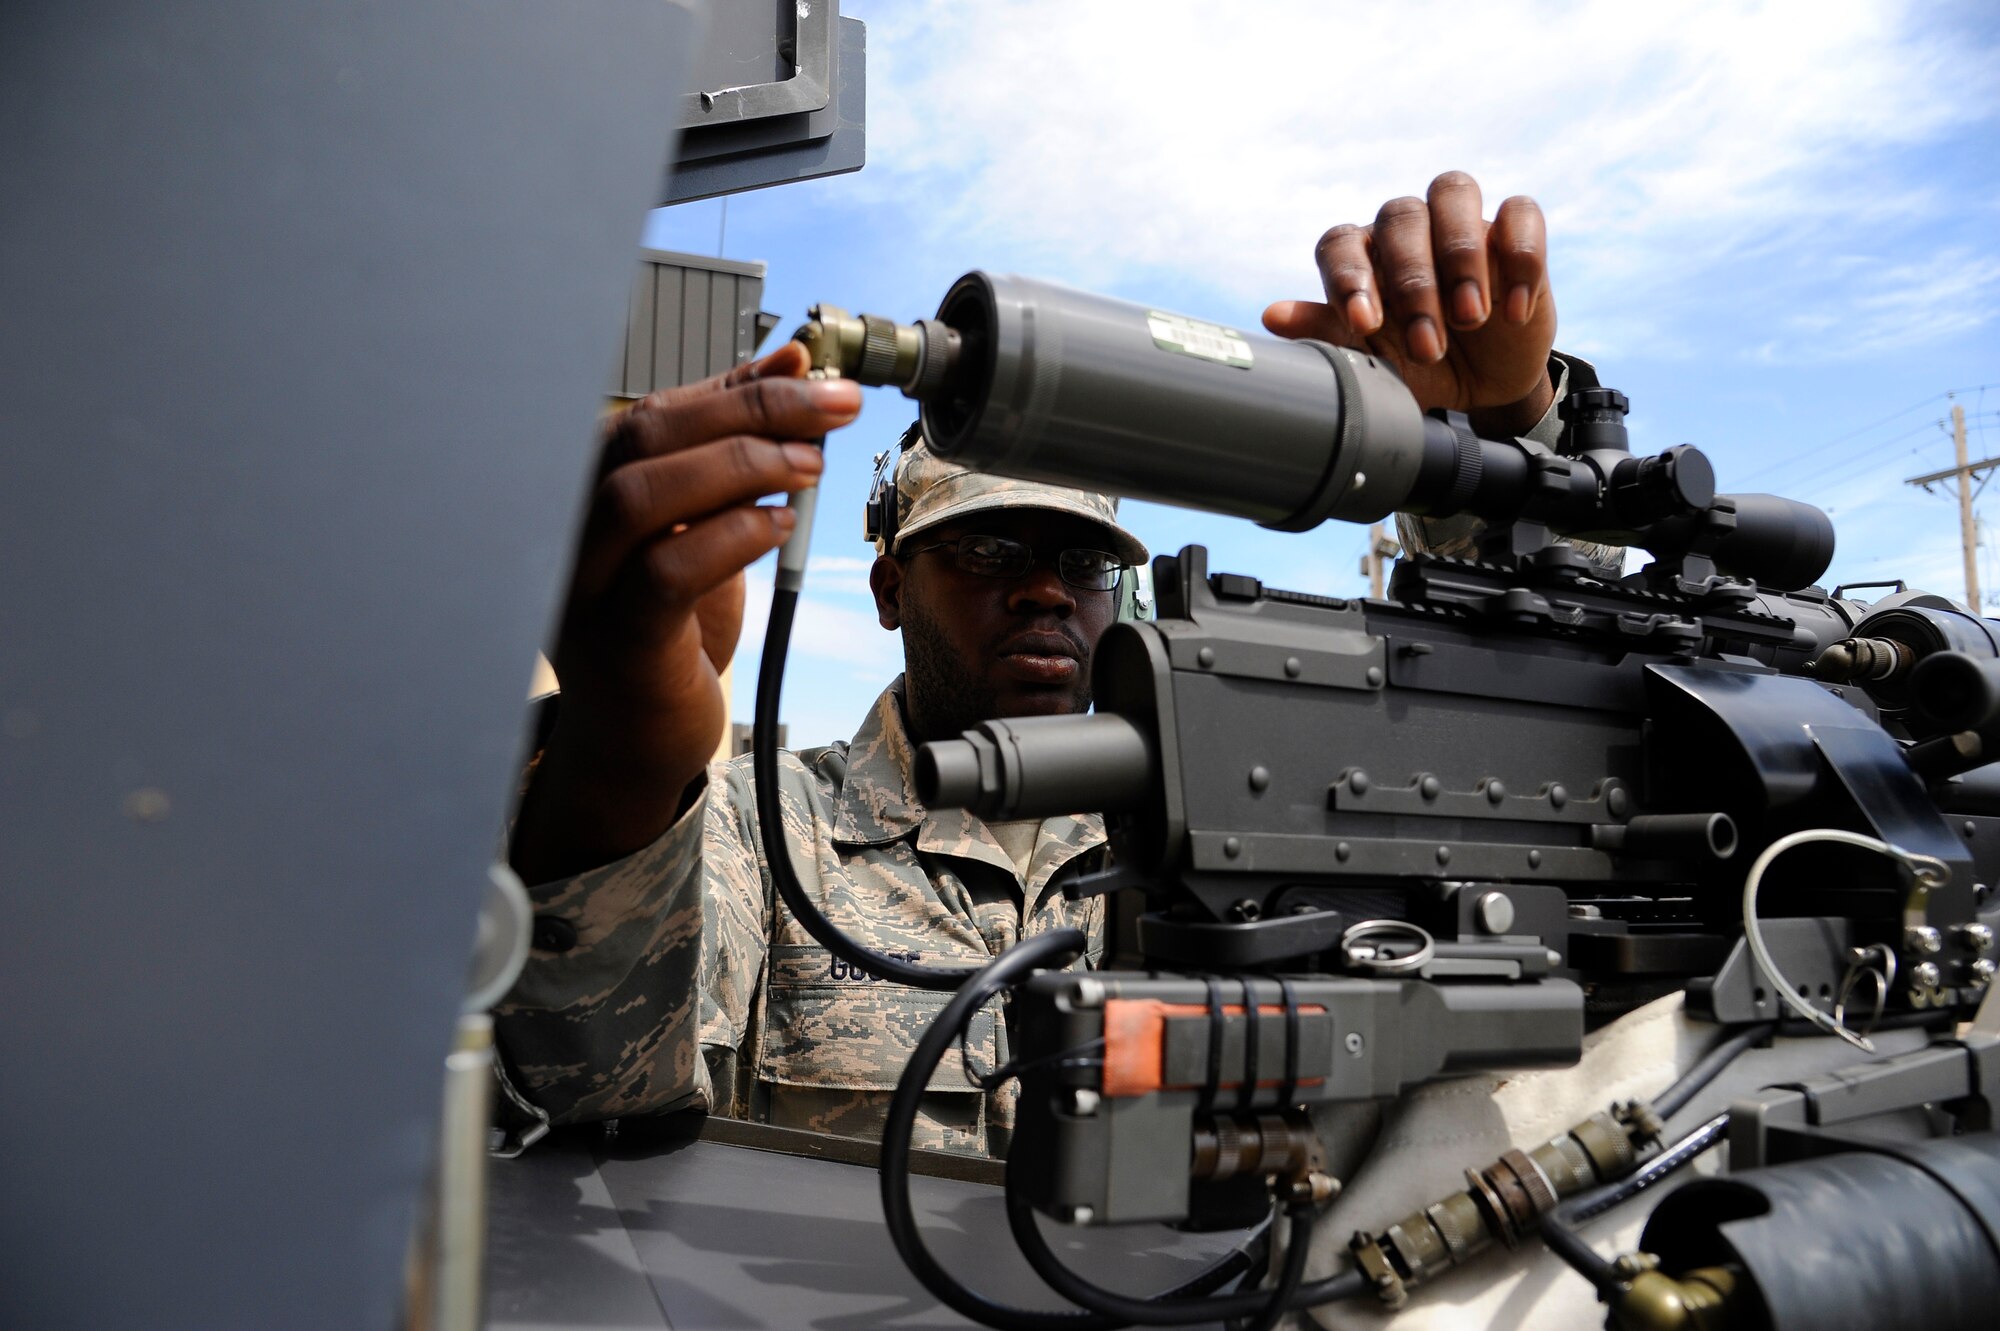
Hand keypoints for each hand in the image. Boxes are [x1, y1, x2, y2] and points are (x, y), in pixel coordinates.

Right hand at [512, 340, 861, 881]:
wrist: (635, 735)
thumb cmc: (667, 625)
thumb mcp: (704, 522)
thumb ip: (737, 441)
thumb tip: (792, 360)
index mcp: (586, 487)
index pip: (659, 409)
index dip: (742, 386)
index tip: (819, 375)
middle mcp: (567, 526)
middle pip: (644, 435)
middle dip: (752, 411)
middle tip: (833, 410)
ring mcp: (581, 585)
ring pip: (640, 497)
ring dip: (738, 467)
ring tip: (809, 467)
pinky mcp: (615, 643)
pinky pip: (663, 574)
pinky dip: (728, 538)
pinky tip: (779, 526)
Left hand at [1262, 172, 1556, 436]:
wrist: (1482, 386)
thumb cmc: (1418, 367)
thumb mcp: (1376, 364)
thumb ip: (1328, 336)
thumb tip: (1273, 316)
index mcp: (1361, 257)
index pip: (1340, 244)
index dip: (1349, 278)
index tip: (1365, 324)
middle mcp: (1406, 230)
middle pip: (1399, 218)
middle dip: (1413, 285)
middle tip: (1428, 346)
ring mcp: (1461, 223)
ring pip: (1452, 192)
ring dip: (1460, 255)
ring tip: (1470, 317)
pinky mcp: (1512, 231)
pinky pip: (1519, 212)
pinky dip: (1520, 257)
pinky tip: (1514, 311)